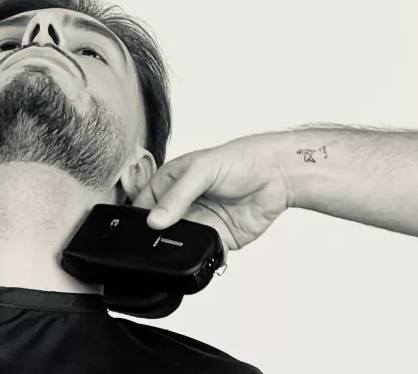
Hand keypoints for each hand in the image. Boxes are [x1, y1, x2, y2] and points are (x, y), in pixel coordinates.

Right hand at [132, 134, 290, 251]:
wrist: (279, 174)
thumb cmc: (242, 159)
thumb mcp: (204, 168)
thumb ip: (178, 194)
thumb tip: (155, 220)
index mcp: (172, 182)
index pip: (144, 204)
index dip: (139, 219)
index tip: (138, 232)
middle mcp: (183, 205)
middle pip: (159, 230)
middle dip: (157, 240)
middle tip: (160, 245)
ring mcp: (200, 223)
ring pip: (178, 245)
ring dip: (179, 251)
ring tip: (183, 249)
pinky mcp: (218, 239)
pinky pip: (203, 254)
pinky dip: (201, 259)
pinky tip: (203, 255)